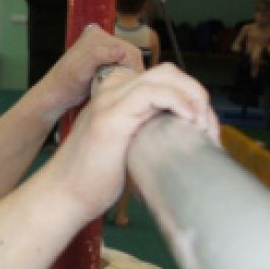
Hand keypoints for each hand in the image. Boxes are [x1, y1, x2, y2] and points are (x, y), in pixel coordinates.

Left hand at [31, 24, 143, 123]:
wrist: (55, 95)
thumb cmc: (65, 83)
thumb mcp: (80, 69)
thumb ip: (98, 56)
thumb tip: (120, 51)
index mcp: (96, 35)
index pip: (128, 49)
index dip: (133, 67)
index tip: (133, 85)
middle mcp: (100, 37)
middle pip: (130, 54)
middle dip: (131, 70)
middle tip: (129, 88)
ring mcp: (103, 48)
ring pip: (128, 61)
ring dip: (128, 73)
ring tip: (123, 86)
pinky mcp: (103, 58)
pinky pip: (122, 65)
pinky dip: (123, 74)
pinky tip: (117, 84)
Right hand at [39, 63, 218, 226]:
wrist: (63, 196)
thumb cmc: (91, 181)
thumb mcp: (125, 150)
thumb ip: (143, 135)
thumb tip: (181, 141)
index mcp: (114, 99)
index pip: (160, 79)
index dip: (186, 93)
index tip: (201, 124)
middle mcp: (110, 94)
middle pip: (165, 72)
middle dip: (194, 91)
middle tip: (206, 123)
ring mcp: (109, 103)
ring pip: (162, 77)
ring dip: (192, 96)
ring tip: (201, 124)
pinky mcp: (111, 118)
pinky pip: (151, 94)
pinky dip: (177, 101)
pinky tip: (188, 120)